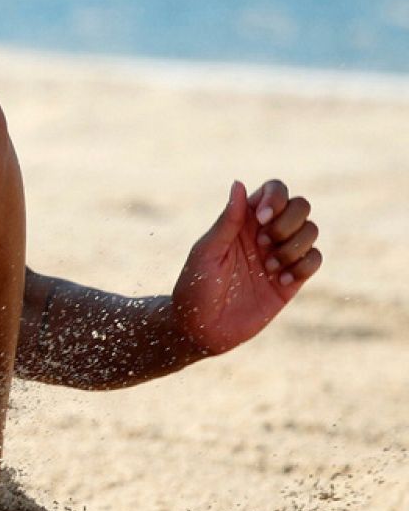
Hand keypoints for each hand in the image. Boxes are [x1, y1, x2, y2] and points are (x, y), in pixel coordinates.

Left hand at [171, 180, 321, 355]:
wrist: (202, 328)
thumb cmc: (196, 286)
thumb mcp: (207, 251)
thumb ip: (227, 220)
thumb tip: (239, 183)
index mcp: (242, 220)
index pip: (274, 191)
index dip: (276, 198)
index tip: (260, 219)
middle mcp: (264, 233)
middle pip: (300, 206)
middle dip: (288, 221)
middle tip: (263, 243)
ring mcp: (280, 255)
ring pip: (312, 231)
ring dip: (294, 246)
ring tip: (268, 267)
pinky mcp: (292, 280)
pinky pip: (315, 260)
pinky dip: (303, 266)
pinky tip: (280, 281)